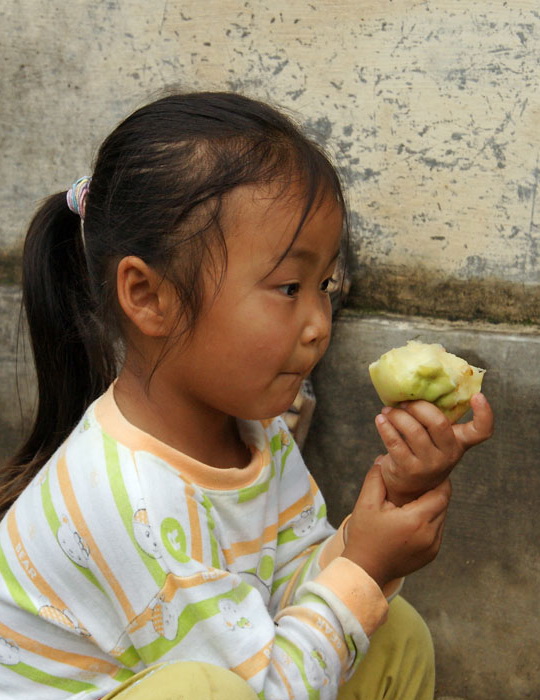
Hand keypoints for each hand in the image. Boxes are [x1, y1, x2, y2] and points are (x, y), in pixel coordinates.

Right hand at [342, 464, 450, 588]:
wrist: (365, 571)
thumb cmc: (365, 536)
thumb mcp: (366, 504)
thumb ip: (376, 478)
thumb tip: (383, 459)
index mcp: (417, 520)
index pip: (441, 493)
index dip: (438, 480)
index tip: (429, 471)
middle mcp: (430, 534)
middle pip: (443, 504)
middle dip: (435, 491)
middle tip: (423, 479)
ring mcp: (433, 547)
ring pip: (441, 518)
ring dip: (432, 506)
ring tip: (417, 497)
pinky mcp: (431, 555)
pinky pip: (437, 531)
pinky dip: (429, 521)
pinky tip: (413, 516)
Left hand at [374, 393, 492, 505]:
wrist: (411, 486)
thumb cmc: (425, 451)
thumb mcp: (438, 438)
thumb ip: (436, 418)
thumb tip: (419, 385)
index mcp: (460, 441)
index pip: (482, 431)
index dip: (484, 414)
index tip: (479, 396)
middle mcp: (448, 454)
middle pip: (438, 423)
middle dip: (418, 407)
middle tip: (404, 402)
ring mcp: (429, 464)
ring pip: (413, 431)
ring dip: (397, 416)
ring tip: (388, 410)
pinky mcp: (409, 469)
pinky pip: (395, 442)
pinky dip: (385, 427)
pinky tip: (380, 420)